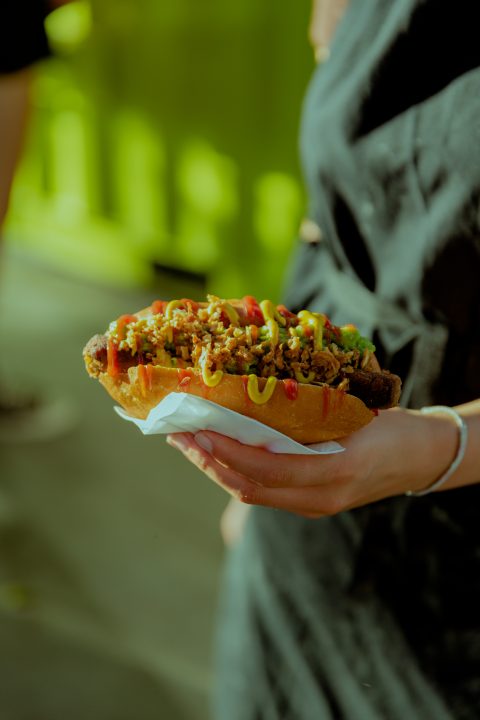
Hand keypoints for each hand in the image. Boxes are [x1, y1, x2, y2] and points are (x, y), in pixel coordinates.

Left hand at [166, 407, 460, 516]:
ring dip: (216, 468)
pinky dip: (237, 472)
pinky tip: (219, 453)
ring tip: (189, 442)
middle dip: (209, 462)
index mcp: (335, 473)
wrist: (421, 457)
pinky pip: (265, 492)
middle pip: (250, 488)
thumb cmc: (392, 428)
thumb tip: (255, 393)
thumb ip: (312, 415)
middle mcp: (320, 498)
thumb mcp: (357, 414)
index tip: (199, 430)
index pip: (268, 469)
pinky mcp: (311, 504)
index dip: (230, 452)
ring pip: (252, 493)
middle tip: (179, 435)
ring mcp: (314, 506)